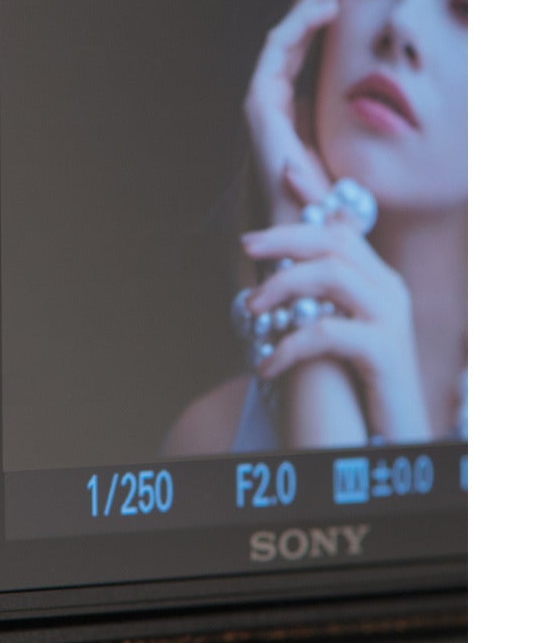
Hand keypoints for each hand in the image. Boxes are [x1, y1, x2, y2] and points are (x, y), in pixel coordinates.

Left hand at [242, 219, 431, 440]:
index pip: (339, 231)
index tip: (265, 210)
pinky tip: (267, 366)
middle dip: (285, 239)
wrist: (395, 432)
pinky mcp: (385, 352)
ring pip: (333, 276)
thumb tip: (278, 263)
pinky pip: (328, 332)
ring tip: (252, 309)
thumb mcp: (337, 329)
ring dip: (283, 285)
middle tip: (247, 247)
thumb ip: (316, 295)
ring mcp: (391, 319)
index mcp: (377, 280)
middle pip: (335, 243)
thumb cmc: (356, 381)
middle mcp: (389, 291)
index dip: (302, 216)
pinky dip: (290, 345)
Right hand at [243, 0, 348, 220]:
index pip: (298, 52)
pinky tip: (327, 10)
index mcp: (286, 110)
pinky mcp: (260, 105)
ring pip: (281, 39)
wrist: (309, 228)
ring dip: (308, 7)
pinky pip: (277, 54)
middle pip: (288, 39)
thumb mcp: (342, 146)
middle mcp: (269, 102)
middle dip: (312, 1)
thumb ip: (342, 117)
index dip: (315, 18)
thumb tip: (363, 91)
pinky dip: (298, 28)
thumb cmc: (328, 199)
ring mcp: (261, 103)